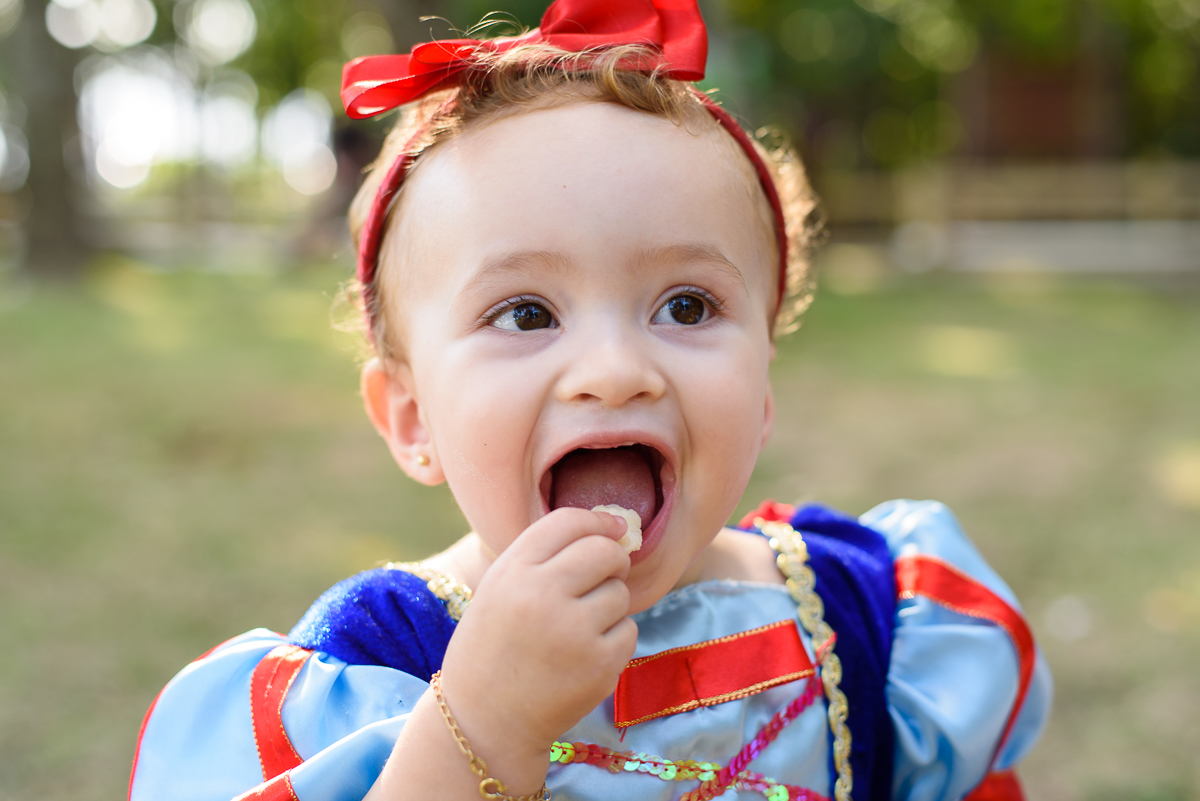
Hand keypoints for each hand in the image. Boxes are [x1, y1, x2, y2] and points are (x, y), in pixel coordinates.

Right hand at [439, 508, 637, 768]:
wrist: (484, 721)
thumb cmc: (493, 648)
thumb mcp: (499, 588)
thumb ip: (544, 556)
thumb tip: (613, 527)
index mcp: (512, 571)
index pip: (569, 522)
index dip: (598, 520)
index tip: (614, 527)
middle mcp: (541, 595)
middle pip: (605, 551)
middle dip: (613, 560)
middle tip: (605, 575)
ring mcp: (573, 631)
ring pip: (620, 593)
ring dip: (609, 605)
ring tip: (576, 629)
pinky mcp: (599, 665)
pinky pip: (628, 630)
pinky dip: (614, 639)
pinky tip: (584, 655)